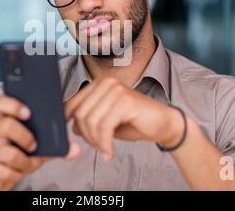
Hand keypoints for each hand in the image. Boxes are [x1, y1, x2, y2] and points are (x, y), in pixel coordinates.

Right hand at [0, 95, 79, 190]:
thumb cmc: (18, 154)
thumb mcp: (36, 147)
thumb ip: (55, 145)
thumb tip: (76, 149)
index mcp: (1, 117)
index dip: (11, 103)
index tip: (28, 112)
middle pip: (6, 125)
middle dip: (26, 137)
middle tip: (33, 145)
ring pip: (10, 153)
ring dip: (25, 162)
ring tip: (27, 163)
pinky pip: (6, 171)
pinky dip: (17, 174)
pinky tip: (17, 171)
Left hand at [65, 77, 183, 159]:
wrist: (164, 124)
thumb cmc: (135, 122)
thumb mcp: (106, 121)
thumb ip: (89, 120)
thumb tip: (72, 126)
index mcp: (98, 84)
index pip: (72, 104)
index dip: (70, 124)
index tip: (76, 138)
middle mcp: (106, 83)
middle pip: (80, 113)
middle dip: (86, 135)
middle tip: (97, 147)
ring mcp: (116, 90)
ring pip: (91, 120)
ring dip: (96, 141)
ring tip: (104, 150)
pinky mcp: (125, 101)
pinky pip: (105, 126)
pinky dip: (104, 143)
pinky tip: (109, 151)